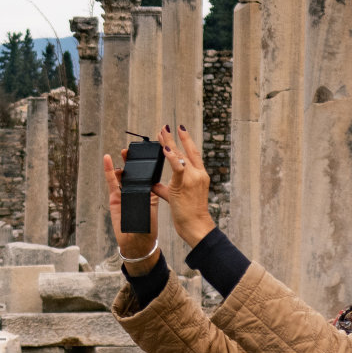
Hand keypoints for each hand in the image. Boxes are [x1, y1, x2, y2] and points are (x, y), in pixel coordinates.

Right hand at [104, 148, 158, 271]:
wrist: (136, 243)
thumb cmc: (147, 228)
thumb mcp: (152, 208)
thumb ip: (149, 195)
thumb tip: (149, 183)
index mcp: (148, 192)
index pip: (146, 175)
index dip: (145, 164)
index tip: (148, 153)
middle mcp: (136, 192)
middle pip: (133, 172)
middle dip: (133, 161)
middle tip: (132, 149)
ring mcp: (124, 194)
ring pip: (122, 175)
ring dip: (123, 163)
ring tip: (123, 152)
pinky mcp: (115, 199)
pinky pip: (112, 183)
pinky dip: (109, 171)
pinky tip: (108, 160)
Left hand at [152, 124, 216, 247]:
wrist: (196, 225)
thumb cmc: (188, 213)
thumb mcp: (176, 196)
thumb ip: (165, 187)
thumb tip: (152, 183)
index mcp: (199, 175)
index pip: (193, 152)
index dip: (186, 139)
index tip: (179, 128)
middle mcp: (197, 173)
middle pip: (186, 150)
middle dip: (174, 137)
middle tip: (164, 127)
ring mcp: (193, 178)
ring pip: (180, 156)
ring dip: (169, 143)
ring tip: (160, 133)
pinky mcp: (184, 184)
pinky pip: (177, 168)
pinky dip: (171, 158)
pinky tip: (165, 149)